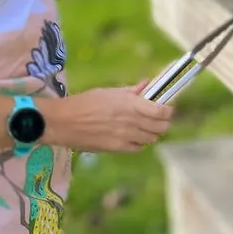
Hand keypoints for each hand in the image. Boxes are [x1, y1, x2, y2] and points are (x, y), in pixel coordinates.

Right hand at [45, 87, 172, 153]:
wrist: (64, 122)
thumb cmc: (85, 102)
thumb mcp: (109, 92)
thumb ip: (131, 91)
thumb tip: (147, 85)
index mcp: (131, 104)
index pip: (162, 111)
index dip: (168, 110)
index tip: (167, 107)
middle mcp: (132, 121)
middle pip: (161, 127)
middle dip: (163, 122)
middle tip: (157, 118)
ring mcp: (126, 137)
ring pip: (152, 139)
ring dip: (152, 133)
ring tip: (144, 127)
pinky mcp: (118, 148)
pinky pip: (138, 148)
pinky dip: (140, 143)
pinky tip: (133, 137)